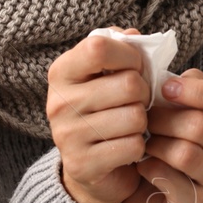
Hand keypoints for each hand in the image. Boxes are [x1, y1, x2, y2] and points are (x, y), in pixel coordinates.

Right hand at [45, 26, 148, 202]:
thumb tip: (133, 35)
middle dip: (144, 94)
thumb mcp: (108, 74)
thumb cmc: (105, 110)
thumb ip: (121, 49)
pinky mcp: (82, 165)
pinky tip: (126, 147)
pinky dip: (139, 148)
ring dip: (142, 123)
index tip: (136, 67)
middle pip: (129, 85)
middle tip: (137, 103)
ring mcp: (67, 136)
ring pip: (134, 117)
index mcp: (62, 73)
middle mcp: (58, 102)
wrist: (91, 167)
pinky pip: (132, 146)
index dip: (130, 55)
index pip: (99, 48)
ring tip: (130, 126)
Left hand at [119, 68, 202, 202]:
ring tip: (144, 145)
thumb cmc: (163, 142)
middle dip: (162, 119)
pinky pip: (173, 182)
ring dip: (155, 145)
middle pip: (199, 125)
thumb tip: (171, 78)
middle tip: (144, 121)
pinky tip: (142, 167)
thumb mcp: (173, 110)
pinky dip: (150, 170)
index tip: (165, 89)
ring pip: (185, 154)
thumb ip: (179, 89)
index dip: (200, 91)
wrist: (150, 194)